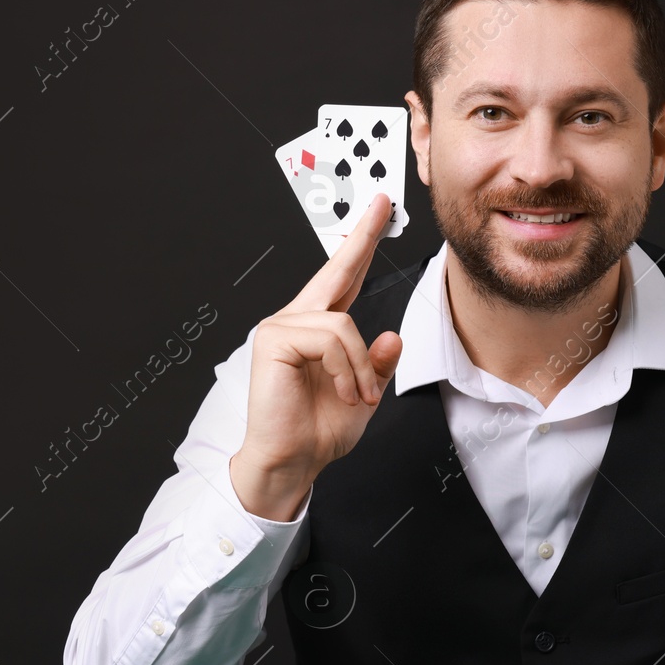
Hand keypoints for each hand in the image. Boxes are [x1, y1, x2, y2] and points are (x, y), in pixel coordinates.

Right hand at [230, 194, 402, 519]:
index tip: (379, 212)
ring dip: (362, 366)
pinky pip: (330, 338)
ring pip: (344, 323)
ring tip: (359, 395)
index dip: (361, 244)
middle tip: (384, 203)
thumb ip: (379, 364)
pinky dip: (348, 368)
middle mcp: (297, 320)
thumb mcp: (365, 394)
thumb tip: (391, 334)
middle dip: (362, 236)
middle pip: (335, 270)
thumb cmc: (318, 431)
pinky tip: (345, 392)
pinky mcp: (273, 339)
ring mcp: (281, 327)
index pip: (343, 278)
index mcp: (319, 330)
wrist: (293, 461)